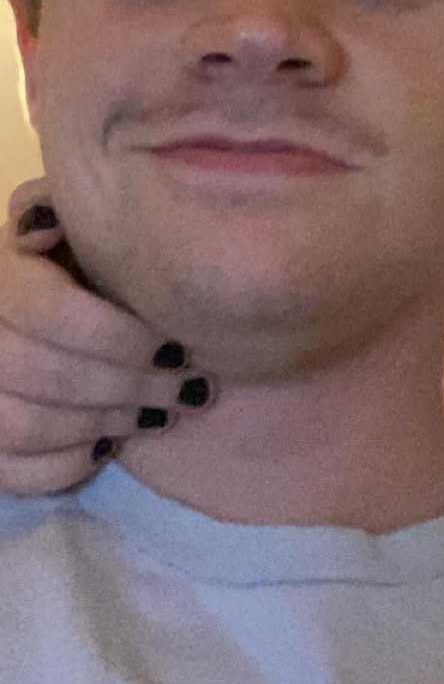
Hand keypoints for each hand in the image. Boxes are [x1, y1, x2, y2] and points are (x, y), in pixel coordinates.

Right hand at [0, 180, 212, 494]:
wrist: (90, 315)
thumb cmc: (99, 263)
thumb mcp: (89, 227)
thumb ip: (63, 212)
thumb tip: (42, 223)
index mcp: (2, 273)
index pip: (44, 311)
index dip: (115, 336)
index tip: (174, 345)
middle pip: (36, 373)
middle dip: (123, 386)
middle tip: (185, 388)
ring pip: (19, 426)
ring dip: (101, 424)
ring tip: (158, 414)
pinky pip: (11, 471)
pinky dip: (65, 465)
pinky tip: (108, 444)